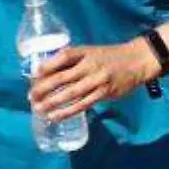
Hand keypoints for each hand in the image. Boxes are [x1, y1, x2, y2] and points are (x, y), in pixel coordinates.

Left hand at [30, 39, 160, 120]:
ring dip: (52, 103)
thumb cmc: (109, 57)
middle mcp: (90, 65)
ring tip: (38, 109)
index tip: (33, 75)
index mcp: (85, 52)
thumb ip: (71, 60)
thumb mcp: (90, 51)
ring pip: (71, 93)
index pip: (63, 57)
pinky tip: (55, 117)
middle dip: (43, 88)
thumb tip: (45, 71)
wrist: (138, 61)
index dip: (47, 66)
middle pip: (62, 77)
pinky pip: (82, 105)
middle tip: (30, 97)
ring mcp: (97, 80)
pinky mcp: (104, 93)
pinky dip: (67, 112)